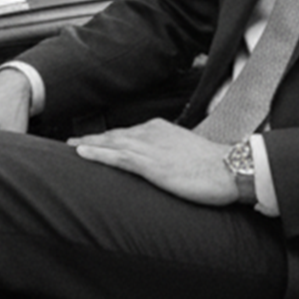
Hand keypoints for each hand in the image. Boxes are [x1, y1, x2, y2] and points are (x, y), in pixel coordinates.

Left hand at [68, 119, 237, 205]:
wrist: (229, 169)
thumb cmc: (213, 166)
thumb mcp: (186, 154)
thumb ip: (169, 155)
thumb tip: (161, 164)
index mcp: (160, 129)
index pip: (127, 133)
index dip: (107, 138)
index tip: (92, 141)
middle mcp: (151, 133)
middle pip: (114, 135)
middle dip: (92, 139)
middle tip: (70, 144)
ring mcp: (150, 147)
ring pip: (111, 144)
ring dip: (88, 145)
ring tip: (69, 149)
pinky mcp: (151, 164)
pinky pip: (117, 157)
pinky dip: (97, 154)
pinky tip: (82, 153)